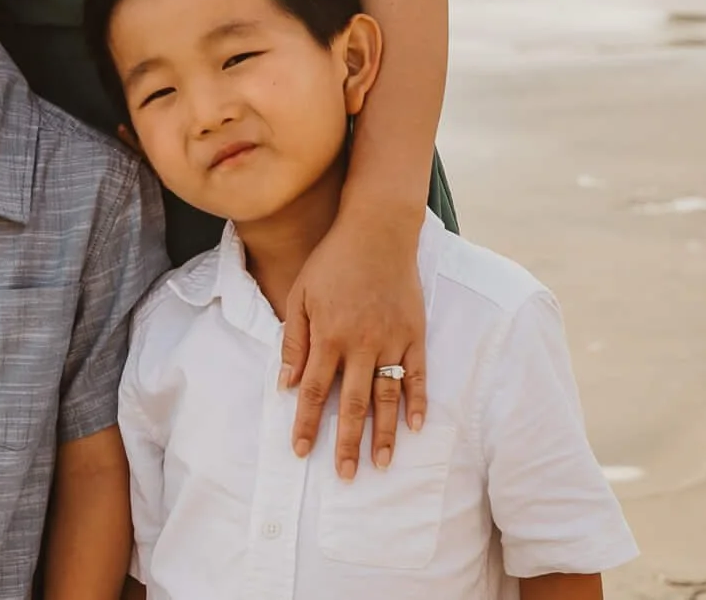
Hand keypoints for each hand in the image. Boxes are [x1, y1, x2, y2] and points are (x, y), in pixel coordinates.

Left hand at [280, 205, 426, 475]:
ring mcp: (391, 340)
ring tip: (381, 464)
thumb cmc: (332, 261)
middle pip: (353, 404)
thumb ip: (294, 340)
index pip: (316, 391)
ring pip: (387, 396)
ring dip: (384, 433)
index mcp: (329, 336)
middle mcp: (361, 343)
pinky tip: (415, 426)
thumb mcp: (300, 294)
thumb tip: (287, 382)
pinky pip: (418, 374)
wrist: (376, 231)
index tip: (302, 451)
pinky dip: (418, 401)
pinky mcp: (415, 333)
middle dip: (347, 443)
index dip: (308, 424)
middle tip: (346, 476)